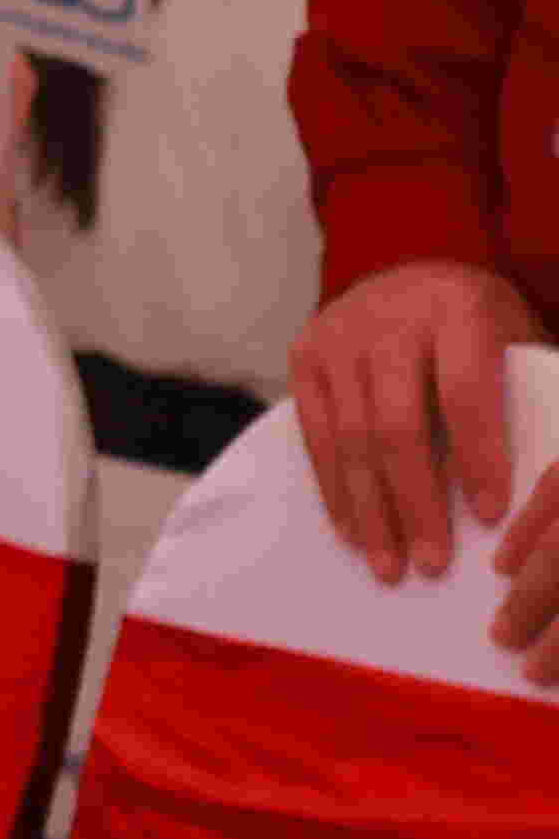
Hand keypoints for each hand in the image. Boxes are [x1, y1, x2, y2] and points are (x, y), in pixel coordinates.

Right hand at [289, 255, 550, 585]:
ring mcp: (337, 338)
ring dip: (371, 510)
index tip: (489, 516)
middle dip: (416, 501)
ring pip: (351, 437)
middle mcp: (388, 319)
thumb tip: (534, 485)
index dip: (477, 456)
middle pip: (398, 424)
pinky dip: (335, 489)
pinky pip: (315, 435)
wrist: (408, 273)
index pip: (464, 391)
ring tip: (390, 565)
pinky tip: (355, 531)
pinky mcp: (303, 357)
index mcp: (457, 309)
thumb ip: (519, 394)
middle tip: (433, 563)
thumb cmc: (478, 323)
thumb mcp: (514, 337)